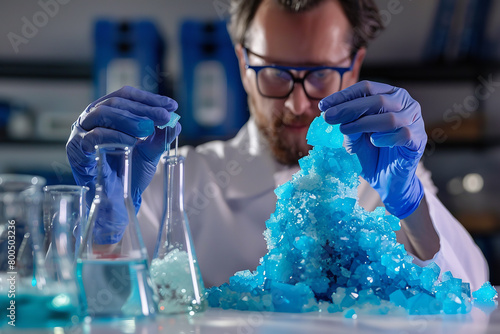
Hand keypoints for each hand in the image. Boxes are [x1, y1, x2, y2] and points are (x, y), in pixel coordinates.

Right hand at [66, 86, 180, 214]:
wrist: (119, 199)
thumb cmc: (130, 172)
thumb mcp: (151, 152)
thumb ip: (160, 136)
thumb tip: (175, 122)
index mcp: (108, 114)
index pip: (126, 96)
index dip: (149, 99)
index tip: (172, 106)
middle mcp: (92, 118)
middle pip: (116, 102)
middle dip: (143, 108)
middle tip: (165, 116)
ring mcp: (81, 132)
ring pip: (102, 113)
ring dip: (129, 119)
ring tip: (148, 129)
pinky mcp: (76, 149)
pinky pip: (93, 136)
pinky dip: (114, 136)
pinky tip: (131, 142)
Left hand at [319, 81, 426, 218]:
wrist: (387, 179)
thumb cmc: (371, 153)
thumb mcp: (353, 138)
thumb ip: (347, 125)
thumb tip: (333, 114)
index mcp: (388, 95)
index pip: (366, 88)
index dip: (343, 96)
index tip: (323, 106)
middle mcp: (404, 103)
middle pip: (376, 100)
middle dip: (348, 108)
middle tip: (328, 117)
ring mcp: (414, 120)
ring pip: (389, 117)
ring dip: (363, 123)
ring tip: (344, 130)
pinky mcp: (419, 139)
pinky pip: (403, 134)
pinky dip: (385, 138)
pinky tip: (374, 142)